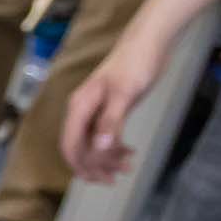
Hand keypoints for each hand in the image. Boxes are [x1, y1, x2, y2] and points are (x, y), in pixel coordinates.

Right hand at [65, 36, 162, 181]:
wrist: (149, 41)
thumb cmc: (136, 63)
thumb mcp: (125, 93)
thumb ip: (110, 121)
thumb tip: (99, 148)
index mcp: (80, 107)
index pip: (71, 144)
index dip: (81, 165)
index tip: (99, 179)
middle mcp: (82, 111)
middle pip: (80, 148)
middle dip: (96, 166)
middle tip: (116, 178)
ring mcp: (94, 111)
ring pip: (93, 144)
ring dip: (107, 159)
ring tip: (127, 167)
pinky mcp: (108, 109)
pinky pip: (104, 136)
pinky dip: (115, 147)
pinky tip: (129, 151)